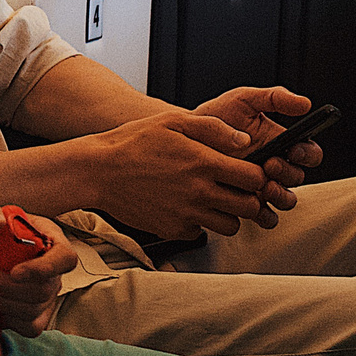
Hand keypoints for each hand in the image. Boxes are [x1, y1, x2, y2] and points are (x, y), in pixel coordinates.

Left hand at [0, 196, 74, 336]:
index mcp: (49, 239)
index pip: (66, 258)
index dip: (45, 269)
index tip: (14, 272)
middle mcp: (53, 270)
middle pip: (45, 290)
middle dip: (6, 286)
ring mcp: (45, 295)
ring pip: (33, 311)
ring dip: (0, 301)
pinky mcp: (33, 316)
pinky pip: (29, 327)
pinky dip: (6, 317)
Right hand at [74, 112, 267, 238]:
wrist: (97, 171)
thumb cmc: (132, 143)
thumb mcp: (173, 121)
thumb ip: (213, 128)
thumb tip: (244, 140)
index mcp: (203, 162)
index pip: (255, 178)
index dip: (257, 175)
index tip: (248, 172)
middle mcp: (198, 191)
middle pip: (249, 207)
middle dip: (250, 198)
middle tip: (237, 190)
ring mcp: (186, 214)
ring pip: (230, 226)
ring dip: (229, 215)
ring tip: (214, 201)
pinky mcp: (172, 230)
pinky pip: (200, 234)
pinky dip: (199, 224)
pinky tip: (187, 208)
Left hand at [195, 86, 319, 216]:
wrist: (186, 136)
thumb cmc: (217, 116)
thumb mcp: (244, 100)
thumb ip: (274, 97)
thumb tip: (304, 103)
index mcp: (280, 142)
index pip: (309, 152)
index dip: (307, 154)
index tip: (294, 150)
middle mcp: (274, 165)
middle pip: (298, 177)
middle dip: (288, 172)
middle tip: (270, 164)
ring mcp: (261, 185)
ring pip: (286, 200)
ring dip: (281, 195)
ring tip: (263, 185)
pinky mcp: (247, 202)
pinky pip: (267, 217)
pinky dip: (265, 216)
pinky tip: (254, 206)